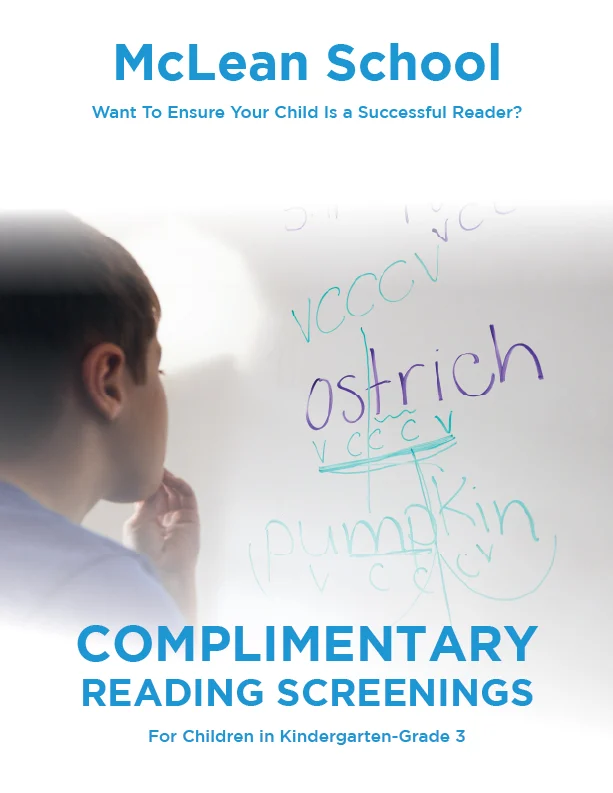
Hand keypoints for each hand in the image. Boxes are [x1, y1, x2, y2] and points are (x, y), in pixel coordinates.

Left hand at [123, 470, 199, 620]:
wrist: (162, 569)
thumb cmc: (143, 551)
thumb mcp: (137, 523)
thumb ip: (147, 501)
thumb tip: (154, 485)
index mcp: (146, 522)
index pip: (148, 498)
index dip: (146, 486)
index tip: (141, 473)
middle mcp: (163, 519)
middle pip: (162, 493)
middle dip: (158, 481)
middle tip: (152, 468)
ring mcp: (178, 518)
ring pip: (175, 493)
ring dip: (169, 481)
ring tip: (161, 472)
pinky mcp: (191, 518)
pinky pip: (188, 497)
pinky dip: (181, 486)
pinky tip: (172, 480)